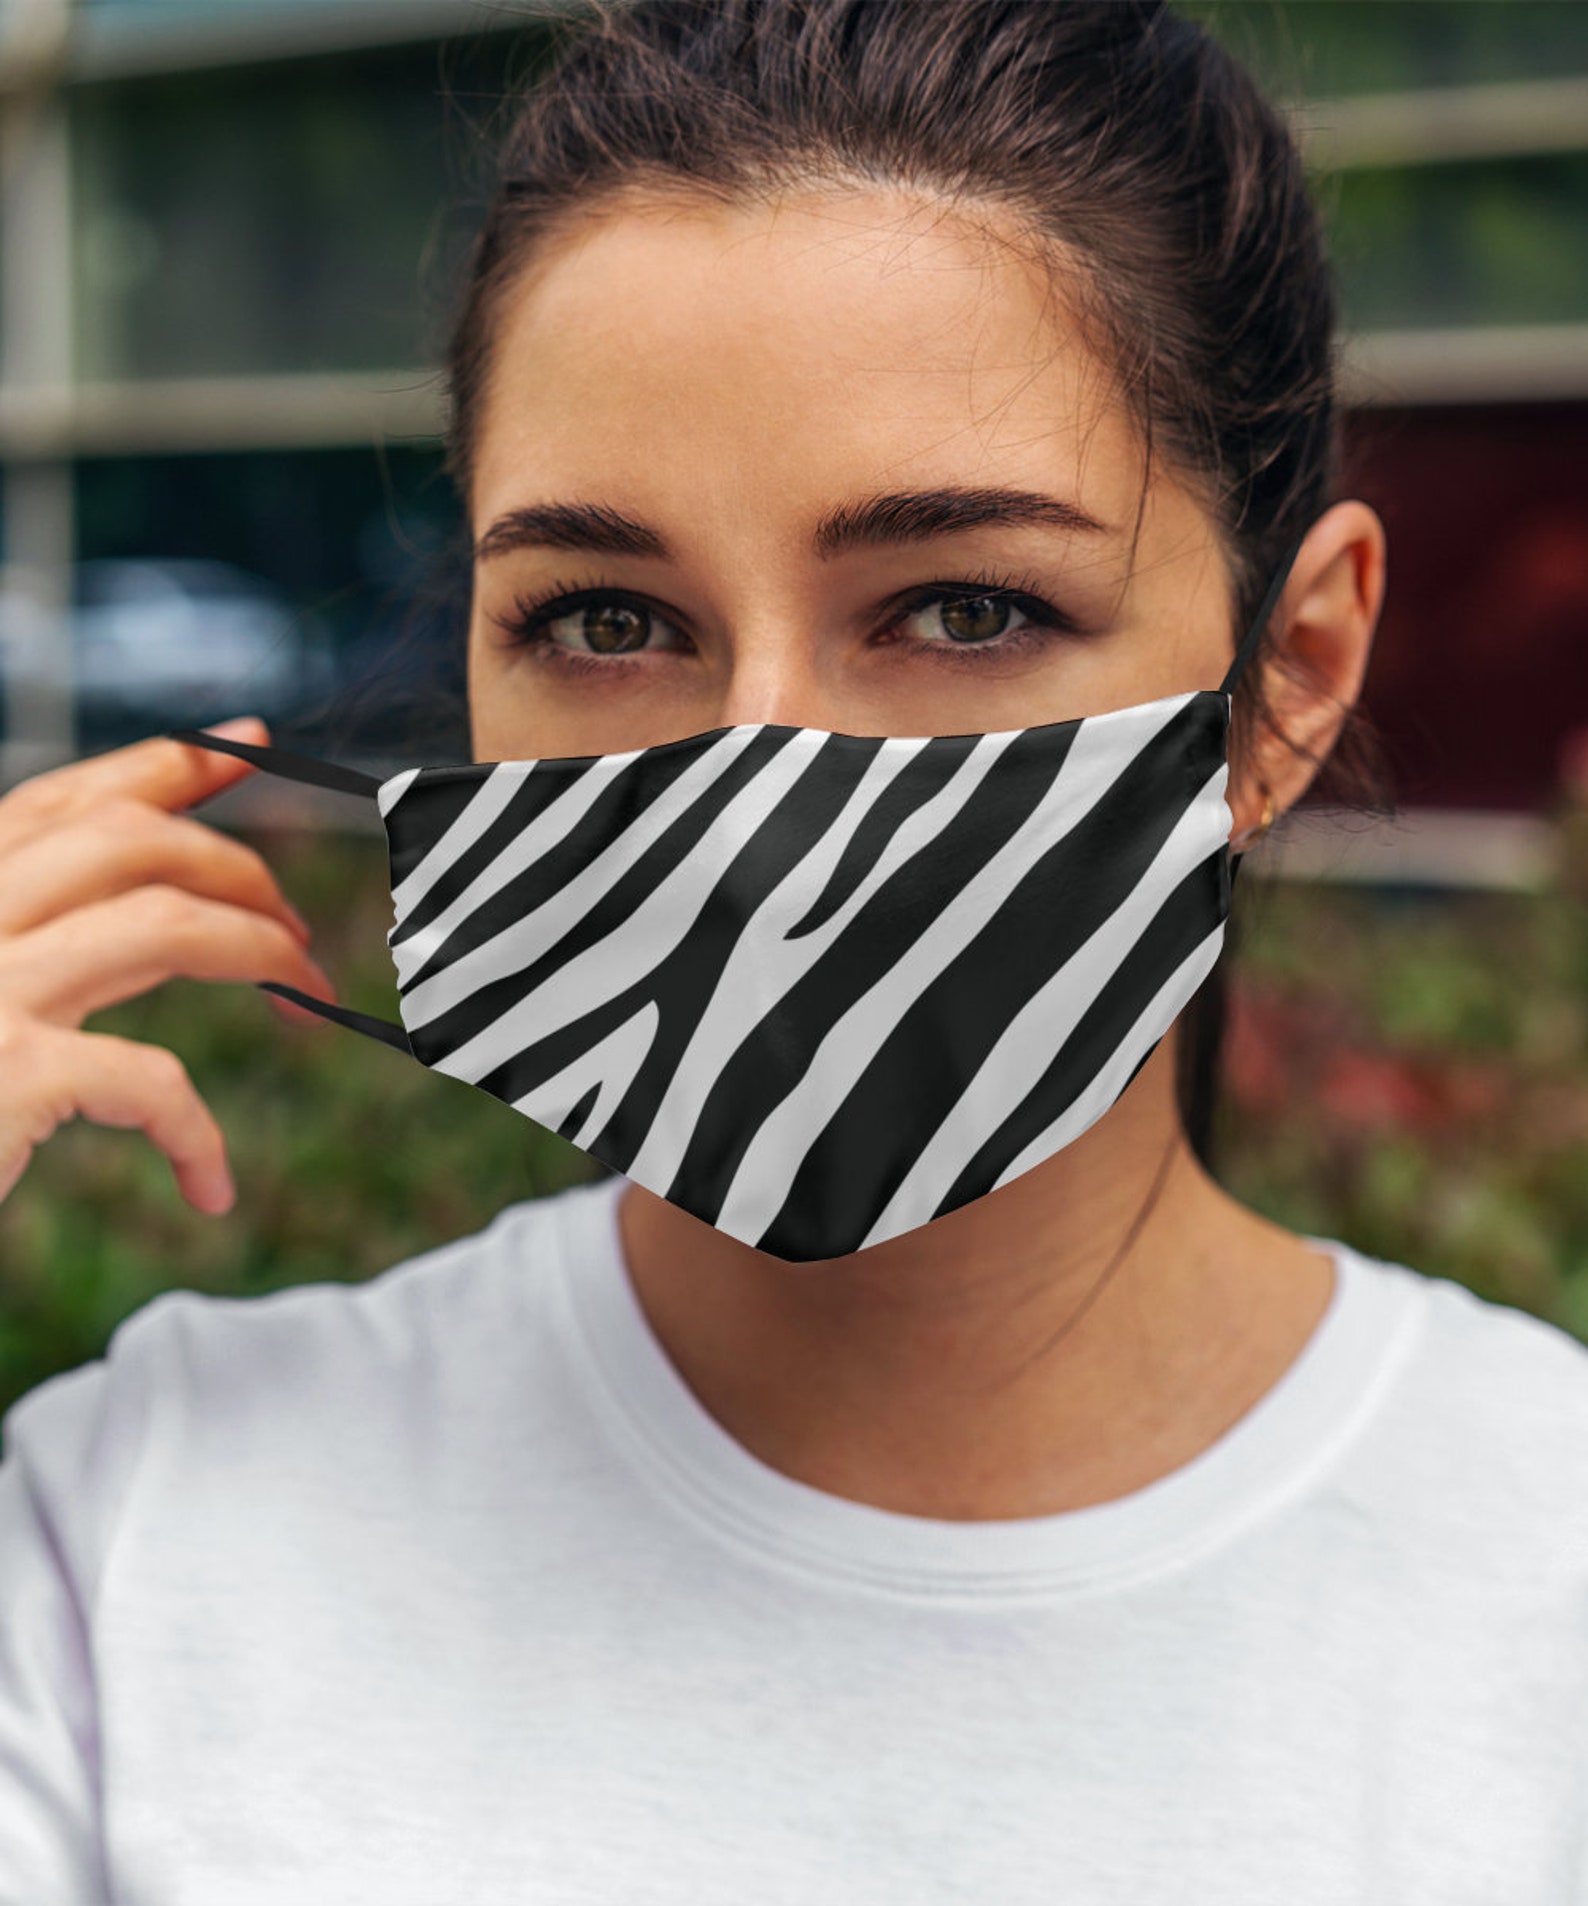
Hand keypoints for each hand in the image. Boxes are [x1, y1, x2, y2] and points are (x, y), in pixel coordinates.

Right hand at [0, 716, 338, 1215]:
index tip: (253, 744)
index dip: (167, 767)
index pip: (63, 801)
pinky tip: (211, 1186)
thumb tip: (174, 900)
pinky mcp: (6, 1076)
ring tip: (309, 1000)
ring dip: (260, 950)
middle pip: (129, 840)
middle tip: (299, 928)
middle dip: (238, 866)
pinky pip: (146, 1080)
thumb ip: (48, 938)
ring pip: (161, 924)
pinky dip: (196, 1133)